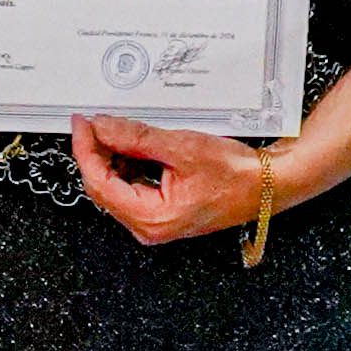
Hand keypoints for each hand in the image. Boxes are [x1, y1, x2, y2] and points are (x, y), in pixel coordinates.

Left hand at [73, 115, 291, 243]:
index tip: (82, 124)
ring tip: (115, 131)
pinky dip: (126, 166)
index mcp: (150, 219)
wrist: (267, 185)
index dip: (86, 150)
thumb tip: (103, 127)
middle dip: (96, 154)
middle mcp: (149, 227)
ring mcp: (155, 222)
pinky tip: (131, 148)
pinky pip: (131, 190)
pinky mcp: (162, 213)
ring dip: (111, 159)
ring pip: (115, 188)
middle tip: (94, 123)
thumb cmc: (236, 176)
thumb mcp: (180, 147)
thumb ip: (135, 137)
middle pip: (103, 188)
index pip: (99, 183)